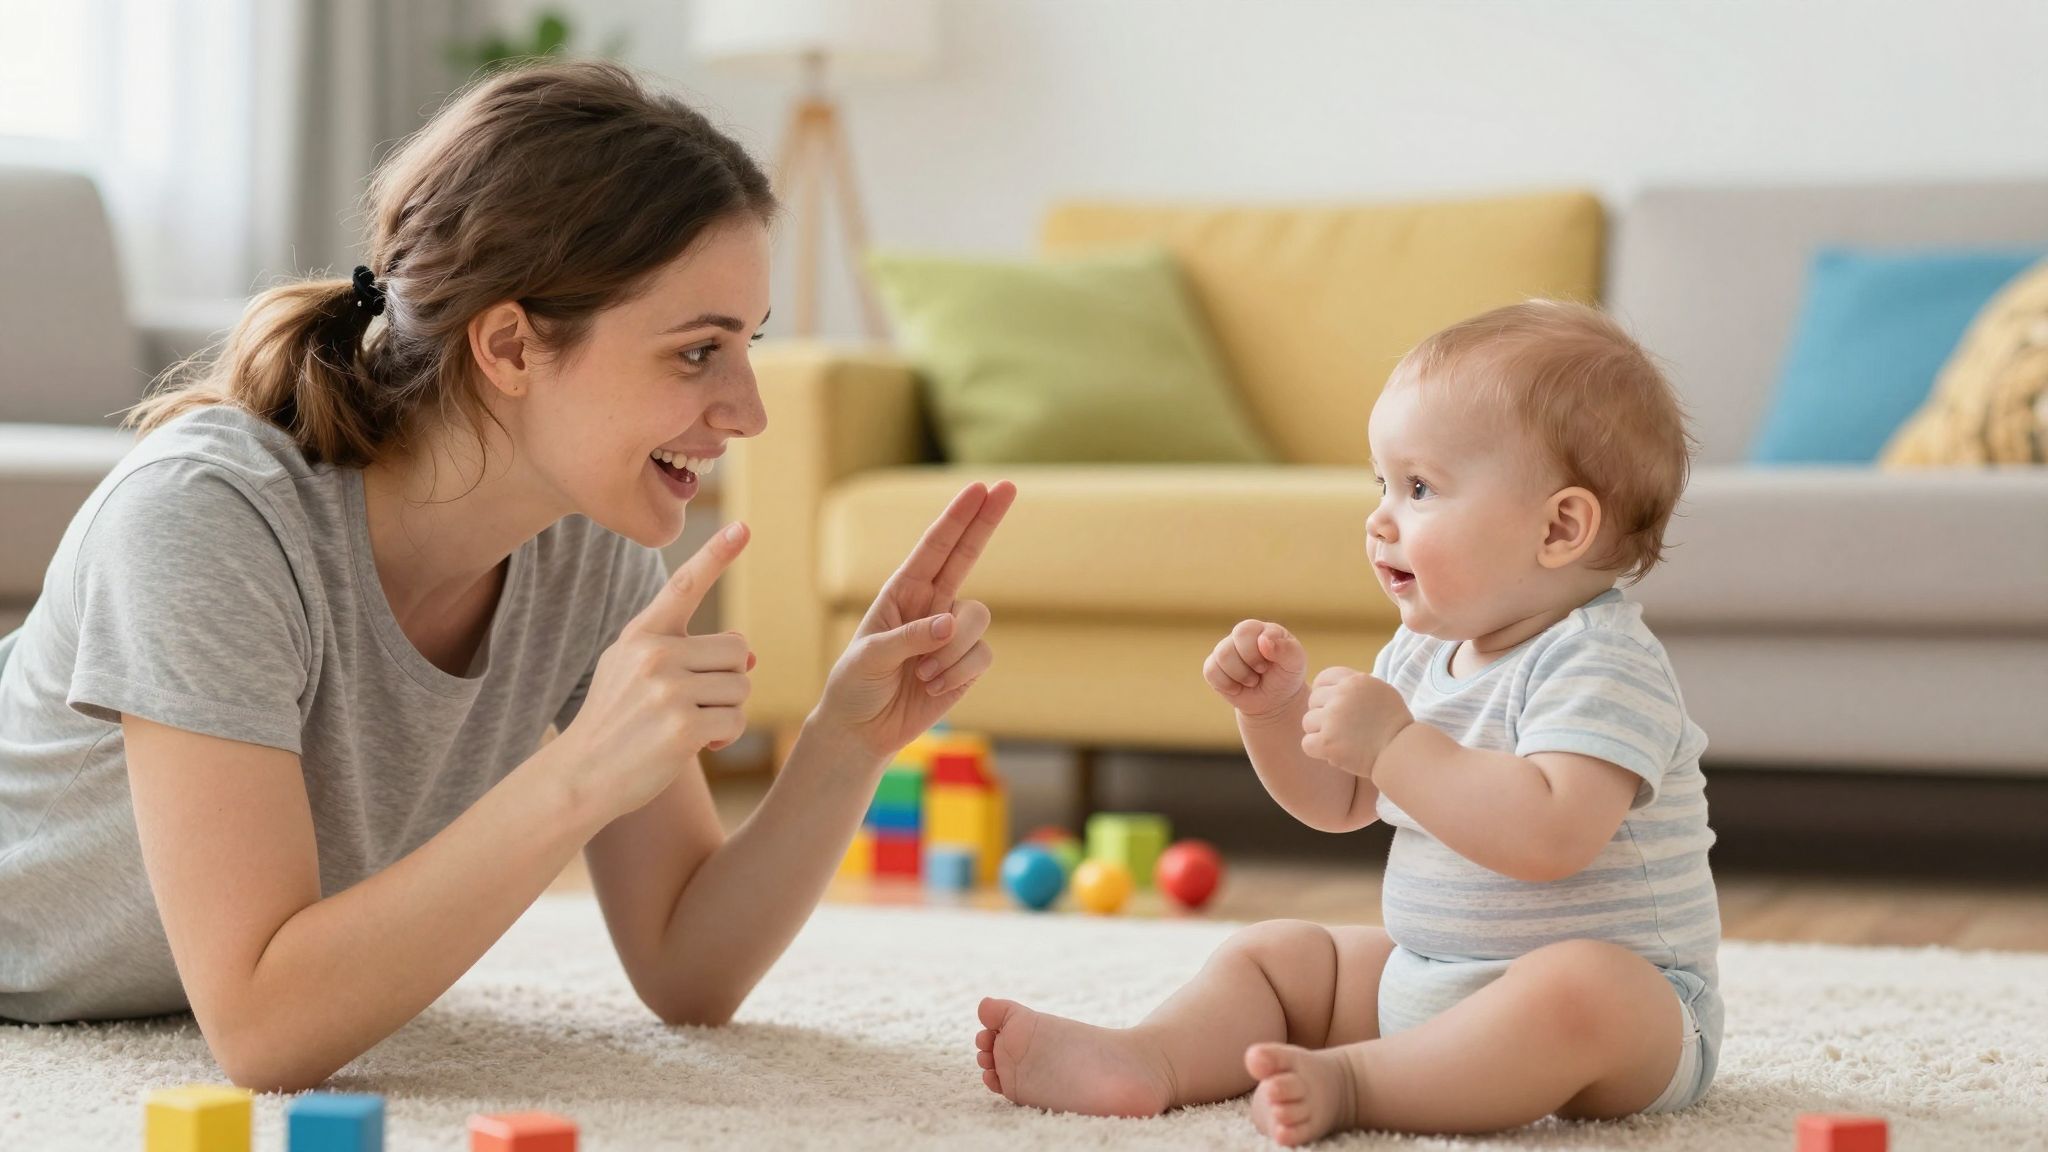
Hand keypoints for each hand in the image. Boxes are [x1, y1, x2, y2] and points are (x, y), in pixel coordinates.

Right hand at [554, 522, 754, 823]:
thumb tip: (748, 656)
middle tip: (697, 706)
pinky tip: (697, 747)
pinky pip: (735, 721)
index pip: (684, 586)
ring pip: (740, 686)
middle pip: (736, 650)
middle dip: (728, 680)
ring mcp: (668, 690)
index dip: (716, 554)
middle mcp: (655, 654)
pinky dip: (725, 739)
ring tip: (691, 727)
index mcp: (641, 635)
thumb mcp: (630, 673)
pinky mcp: (683, 727)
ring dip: (727, 712)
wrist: (579, 777)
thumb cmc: (614, 724)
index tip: (743, 527)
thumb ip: (683, 654)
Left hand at [815, 481, 1016, 758]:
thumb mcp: (868, 658)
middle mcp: (931, 605)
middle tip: (1008, 487)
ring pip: (977, 617)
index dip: (958, 517)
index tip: (979, 488)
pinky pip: (981, 655)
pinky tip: (931, 687)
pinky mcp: (967, 663)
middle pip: (968, 554)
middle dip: (986, 521)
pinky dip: (956, 674)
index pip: (935, 548)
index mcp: (902, 592)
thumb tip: (950, 625)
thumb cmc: (855, 686)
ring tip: (920, 674)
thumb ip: (908, 638)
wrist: (863, 730)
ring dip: (951, 650)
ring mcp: (952, 634)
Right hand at [1204, 620, 1308, 722]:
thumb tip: (1263, 640)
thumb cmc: (1286, 676)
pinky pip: (1210, 672)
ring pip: (1220, 658)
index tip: (1268, 664)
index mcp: (1258, 629)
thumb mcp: (1295, 662)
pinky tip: (1239, 688)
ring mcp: (1225, 650)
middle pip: (1227, 647)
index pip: (1244, 632)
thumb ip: (1286, 648)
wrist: (1275, 700)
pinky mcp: (1214, 667)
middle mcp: (1239, 636)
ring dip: (1239, 676)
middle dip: (1246, 666)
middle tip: (1260, 673)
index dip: (1254, 652)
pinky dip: (1227, 685)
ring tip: (1252, 681)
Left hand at [1300, 666, 1412, 776]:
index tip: (1332, 706)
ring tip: (1340, 740)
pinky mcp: (1327, 741)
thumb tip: (1334, 687)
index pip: (1323, 678)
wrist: (1401, 750)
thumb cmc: (1395, 724)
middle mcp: (1341, 695)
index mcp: (1355, 680)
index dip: (1324, 693)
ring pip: (1308, 722)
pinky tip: (1334, 752)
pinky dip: (1318, 751)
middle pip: (1313, 700)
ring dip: (1320, 733)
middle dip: (1323, 714)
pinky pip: (1307, 743)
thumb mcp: (1381, 691)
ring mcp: (1332, 718)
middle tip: (1341, 728)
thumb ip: (1357, 686)